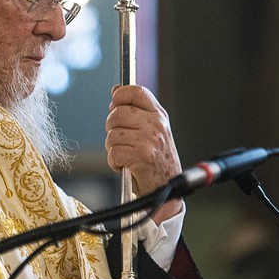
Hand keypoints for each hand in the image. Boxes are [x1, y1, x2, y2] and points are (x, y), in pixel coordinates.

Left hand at [105, 85, 182, 221]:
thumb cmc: (155, 159)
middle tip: (121, 141)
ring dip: (112, 148)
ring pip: (112, 134)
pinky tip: (124, 165)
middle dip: (112, 128)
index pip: (136, 92)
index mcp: (158, 115)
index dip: (120, 95)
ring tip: (125, 155)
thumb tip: (115, 90)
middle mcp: (156, 125)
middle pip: (117, 113)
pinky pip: (114, 152)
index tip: (115, 105)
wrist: (166, 188)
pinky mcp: (142, 156)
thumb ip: (134, 110)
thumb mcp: (150, 130)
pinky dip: (114, 162)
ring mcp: (150, 140)